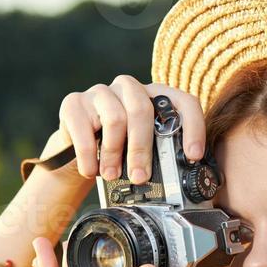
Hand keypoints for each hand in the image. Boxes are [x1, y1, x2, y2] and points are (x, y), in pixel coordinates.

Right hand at [56, 75, 206, 182]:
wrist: (75, 152)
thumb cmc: (117, 152)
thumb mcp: (143, 151)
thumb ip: (162, 154)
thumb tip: (183, 177)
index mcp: (155, 96)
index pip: (183, 102)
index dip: (193, 127)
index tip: (192, 155)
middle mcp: (129, 88)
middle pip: (142, 110)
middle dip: (142, 149)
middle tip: (141, 177)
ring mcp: (100, 92)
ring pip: (115, 118)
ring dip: (113, 153)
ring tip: (111, 175)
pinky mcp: (74, 103)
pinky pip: (84, 128)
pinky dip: (88, 155)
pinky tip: (90, 169)